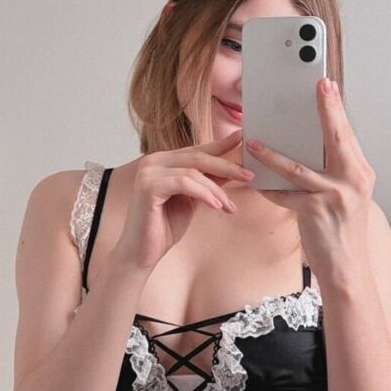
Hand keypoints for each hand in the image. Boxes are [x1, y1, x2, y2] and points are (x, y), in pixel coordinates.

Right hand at [114, 131, 254, 271]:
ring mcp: (148, 172)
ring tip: (229, 206)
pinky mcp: (147, 186)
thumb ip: (207, 182)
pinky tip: (217, 206)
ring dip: (216, 189)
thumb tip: (232, 168)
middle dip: (226, 165)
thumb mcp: (192, 200)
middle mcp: (153, 161)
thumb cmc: (164, 227)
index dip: (220, 145)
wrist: (142, 253)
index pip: (196, 150)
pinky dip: (204, 193)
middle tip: (249, 175)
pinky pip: (184, 183)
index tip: (242, 138)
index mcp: (163, 162)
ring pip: (193, 171)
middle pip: (197, 156)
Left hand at [246, 78, 375, 282]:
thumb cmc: (342, 233)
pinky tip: (253, 181)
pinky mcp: (315, 212)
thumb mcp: (345, 197)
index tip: (326, 85)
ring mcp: (335, 196)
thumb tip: (308, 147)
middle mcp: (353, 181)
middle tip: (315, 86)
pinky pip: (284, 194)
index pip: (347, 135)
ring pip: (298, 167)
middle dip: (325, 110)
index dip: (335, 108)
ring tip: (253, 142)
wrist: (347, 269)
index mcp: (360, 174)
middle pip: (336, 138)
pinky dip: (268, 187)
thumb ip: (332, 172)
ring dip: (272, 154)